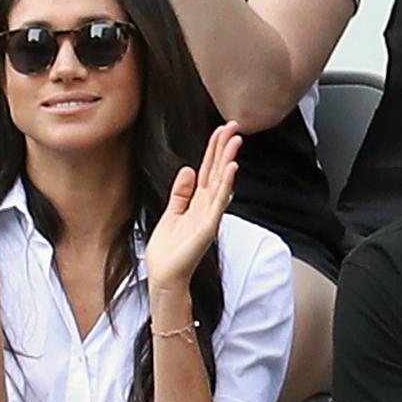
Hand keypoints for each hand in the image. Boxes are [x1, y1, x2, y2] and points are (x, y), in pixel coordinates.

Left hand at [145, 122, 240, 288]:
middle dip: (224, 147)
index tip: (221, 130)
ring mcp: (210, 215)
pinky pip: (219, 201)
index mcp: (198, 202)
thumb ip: (181, 193)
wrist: (165, 276)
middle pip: (217, 170)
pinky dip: (225, 184)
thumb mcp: (171, 213)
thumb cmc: (168, 250)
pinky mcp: (208, 226)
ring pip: (221, 182)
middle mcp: (207, 206)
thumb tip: (188, 170)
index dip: (214, 149)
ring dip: (229, 160)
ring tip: (236, 140)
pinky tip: (231, 168)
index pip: (208, 169)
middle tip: (235, 125)